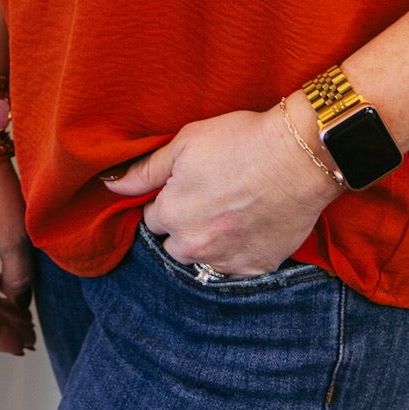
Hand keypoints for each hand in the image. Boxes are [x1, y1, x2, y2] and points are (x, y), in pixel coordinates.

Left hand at [101, 103, 340, 276]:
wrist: (299, 155)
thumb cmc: (240, 140)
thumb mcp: (185, 142)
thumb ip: (145, 170)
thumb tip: (110, 185)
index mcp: (170, 214)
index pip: (153, 219)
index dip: (169, 201)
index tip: (189, 187)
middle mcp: (193, 245)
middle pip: (175, 246)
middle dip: (186, 228)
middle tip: (212, 200)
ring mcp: (226, 260)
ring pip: (204, 260)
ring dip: (210, 244)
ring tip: (231, 215)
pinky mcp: (257, 267)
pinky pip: (237, 269)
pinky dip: (240, 252)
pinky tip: (252, 227)